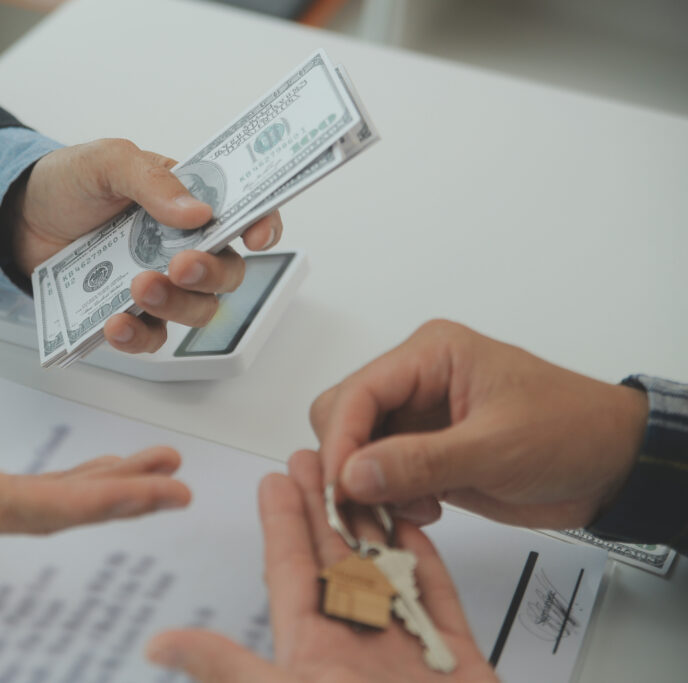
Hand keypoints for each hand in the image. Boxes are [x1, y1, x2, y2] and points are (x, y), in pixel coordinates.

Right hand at [0, 324, 190, 540]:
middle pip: (39, 514)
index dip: (91, 497)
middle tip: (176, 484)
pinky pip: (17, 501)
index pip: (19, 502)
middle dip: (113, 500)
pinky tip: (100, 474)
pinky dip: (65, 488)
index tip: (151, 489)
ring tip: (157, 474)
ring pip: (33, 511)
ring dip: (97, 493)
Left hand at [9, 138, 282, 352]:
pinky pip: (151, 336)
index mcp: (189, 200)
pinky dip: (138, 336)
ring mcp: (160, 281)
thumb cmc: (70, 182)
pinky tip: (117, 325)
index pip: (243, 214)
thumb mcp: (108, 161)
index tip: (257, 236)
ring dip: (177, 305)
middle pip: (227, 272)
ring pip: (197, 309)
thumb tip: (197, 211)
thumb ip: (152, 179)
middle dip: (211, 273)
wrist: (19, 217)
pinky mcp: (131, 312)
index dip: (262, 225)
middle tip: (180, 266)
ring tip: (141, 289)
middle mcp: (183, 245)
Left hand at [147, 450, 493, 681]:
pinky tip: (418, 529)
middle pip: (337, 558)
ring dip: (375, 523)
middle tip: (315, 455)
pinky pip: (442, 602)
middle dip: (324, 505)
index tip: (274, 479)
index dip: (283, 521)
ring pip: (388, 570)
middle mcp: (357, 648)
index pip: (293, 571)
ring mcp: (408, 655)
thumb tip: (160, 647)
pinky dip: (430, 565)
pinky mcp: (458, 664)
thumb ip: (229, 671)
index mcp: (314, 653)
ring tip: (364, 475)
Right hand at [311, 319, 648, 528]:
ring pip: (356, 449)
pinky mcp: (424, 454)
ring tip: (398, 512)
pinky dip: (387, 499)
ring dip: (366, 486)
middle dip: (347, 463)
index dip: (341, 440)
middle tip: (361, 505)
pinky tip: (421, 511)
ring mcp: (418, 420)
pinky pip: (380, 475)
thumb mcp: (497, 447)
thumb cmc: (573, 430)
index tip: (340, 485)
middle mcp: (416, 382)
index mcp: (431, 355)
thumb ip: (422, 462)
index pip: (358, 392)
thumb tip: (355, 473)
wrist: (613, 464)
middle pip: (343, 415)